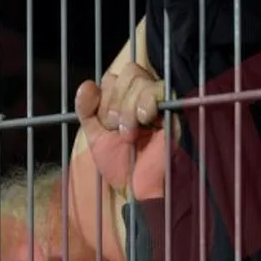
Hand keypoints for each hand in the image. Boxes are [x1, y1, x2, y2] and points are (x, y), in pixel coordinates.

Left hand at [75, 63, 167, 200]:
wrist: (137, 188)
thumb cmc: (121, 165)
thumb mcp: (96, 136)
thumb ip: (86, 110)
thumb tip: (86, 85)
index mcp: (126, 100)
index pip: (112, 77)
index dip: (105, 97)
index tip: (106, 124)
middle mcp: (145, 96)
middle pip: (128, 73)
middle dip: (115, 102)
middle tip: (117, 129)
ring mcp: (161, 101)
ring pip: (140, 80)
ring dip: (128, 109)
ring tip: (130, 135)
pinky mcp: (174, 110)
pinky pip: (158, 89)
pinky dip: (145, 104)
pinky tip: (145, 122)